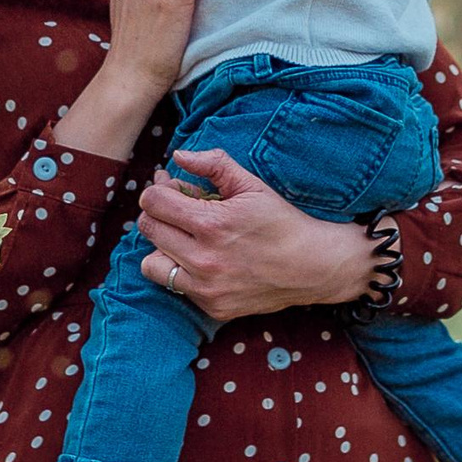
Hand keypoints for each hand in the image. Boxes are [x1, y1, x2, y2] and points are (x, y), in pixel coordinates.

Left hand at [136, 148, 376, 323]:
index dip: (160, 189)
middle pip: (147, 229)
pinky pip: (175, 286)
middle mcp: (204, 259)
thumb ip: (213, 164)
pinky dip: (182, 271)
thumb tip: (178, 155)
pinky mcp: (212, 306)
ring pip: (151, 263)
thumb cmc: (282, 221)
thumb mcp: (252, 185)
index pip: (153, 202)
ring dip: (163, 246)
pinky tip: (205, 261)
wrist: (313, 266)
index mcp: (212, 223)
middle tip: (179, 210)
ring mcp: (206, 287)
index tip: (174, 189)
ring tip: (185, 239)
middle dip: (158, 213)